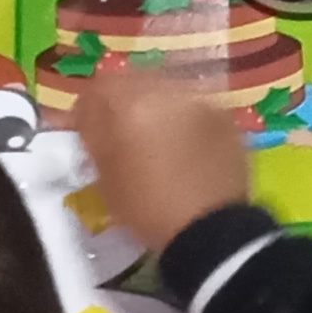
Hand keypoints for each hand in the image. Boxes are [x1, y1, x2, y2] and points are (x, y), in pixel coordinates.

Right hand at [75, 57, 257, 253]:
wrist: (211, 231)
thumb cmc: (148, 209)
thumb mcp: (106, 179)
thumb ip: (96, 138)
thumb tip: (91, 119)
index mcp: (129, 104)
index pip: (97, 87)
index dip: (87, 107)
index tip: (86, 127)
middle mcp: (167, 91)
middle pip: (134, 80)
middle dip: (123, 101)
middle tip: (120, 129)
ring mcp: (200, 101)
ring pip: (167, 89)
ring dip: (155, 106)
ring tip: (154, 135)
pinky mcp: (225, 116)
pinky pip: (194, 106)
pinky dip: (183, 117)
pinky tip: (183, 142)